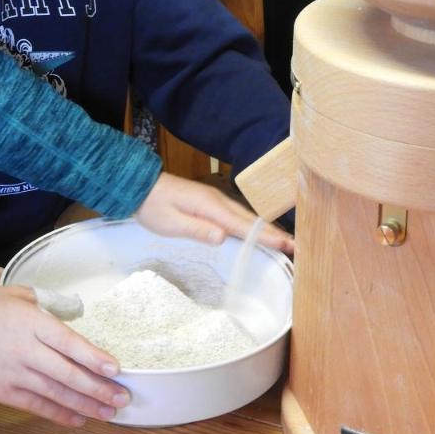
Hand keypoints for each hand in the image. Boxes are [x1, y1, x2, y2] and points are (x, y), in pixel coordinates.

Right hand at [0, 286, 128, 425]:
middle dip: (99, 388)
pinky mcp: (5, 392)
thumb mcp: (16, 293)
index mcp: (32, 323)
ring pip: (57, 394)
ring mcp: (16, 374)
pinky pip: (37, 406)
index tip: (116, 369)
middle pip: (69, 374)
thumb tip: (69, 310)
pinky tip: (78, 419)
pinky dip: (59, 414)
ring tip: (109, 413)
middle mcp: (27, 351)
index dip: (94, 357)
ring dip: (85, 405)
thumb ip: (45, 302)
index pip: (70, 343)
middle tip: (123, 399)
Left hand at [133, 172, 293, 253]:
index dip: (264, 236)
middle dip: (273, 233)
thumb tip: (223, 236)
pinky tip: (257, 234)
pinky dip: (251, 226)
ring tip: (284, 242)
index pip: (242, 224)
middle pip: (250, 220)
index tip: (286, 245)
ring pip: (245, 217)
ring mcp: (215, 200)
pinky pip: (236, 216)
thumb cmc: (152, 207)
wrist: (139, 186)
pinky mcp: (210, 204)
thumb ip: (197, 229)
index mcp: (210, 205)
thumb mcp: (170, 222)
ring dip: (264, 230)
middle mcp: (217, 200)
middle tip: (295, 247)